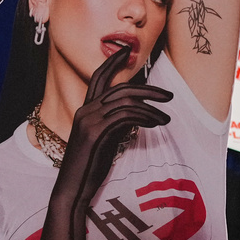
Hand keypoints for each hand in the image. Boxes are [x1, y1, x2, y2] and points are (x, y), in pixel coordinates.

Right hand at [61, 47, 172, 197]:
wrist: (71, 189)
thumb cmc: (88, 168)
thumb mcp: (104, 141)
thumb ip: (116, 124)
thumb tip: (136, 115)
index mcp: (85, 110)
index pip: (99, 77)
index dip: (113, 61)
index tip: (127, 50)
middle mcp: (85, 110)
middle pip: (119, 88)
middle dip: (147, 89)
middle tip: (168, 95)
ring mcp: (89, 120)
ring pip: (125, 101)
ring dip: (151, 107)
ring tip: (167, 116)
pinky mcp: (95, 132)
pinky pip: (125, 116)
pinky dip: (144, 117)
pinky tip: (155, 123)